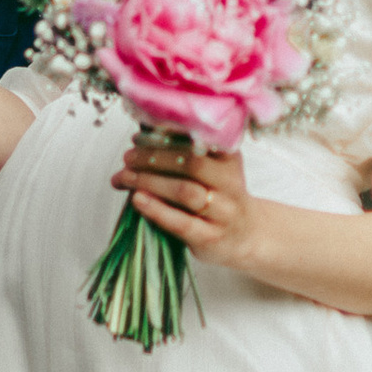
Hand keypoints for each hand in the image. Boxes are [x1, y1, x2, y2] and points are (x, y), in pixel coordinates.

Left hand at [112, 129, 275, 273]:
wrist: (247, 236)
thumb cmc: (219, 198)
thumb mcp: (214, 170)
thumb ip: (185, 155)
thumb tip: (141, 139)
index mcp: (229, 157)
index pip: (199, 138)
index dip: (167, 134)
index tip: (141, 134)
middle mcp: (230, 182)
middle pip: (192, 163)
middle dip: (153, 157)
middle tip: (128, 158)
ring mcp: (223, 211)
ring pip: (185, 191)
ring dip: (149, 181)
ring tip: (124, 177)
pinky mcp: (211, 237)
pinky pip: (182, 222)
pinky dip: (156, 209)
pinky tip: (137, 200)